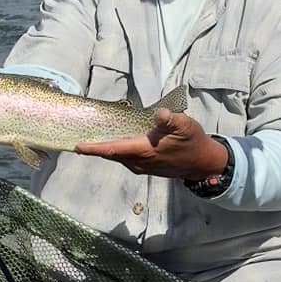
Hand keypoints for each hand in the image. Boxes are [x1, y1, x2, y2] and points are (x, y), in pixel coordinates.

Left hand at [75, 109, 227, 180]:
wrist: (203, 162)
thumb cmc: (193, 141)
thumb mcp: (185, 126)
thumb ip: (171, 120)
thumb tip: (160, 114)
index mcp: (144, 151)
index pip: (113, 150)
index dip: (94, 148)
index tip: (77, 146)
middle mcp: (139, 162)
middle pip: (110, 154)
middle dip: (93, 148)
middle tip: (77, 138)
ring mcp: (142, 166)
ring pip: (117, 157)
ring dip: (104, 149)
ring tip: (89, 138)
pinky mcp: (145, 167)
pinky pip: (124, 158)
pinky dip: (114, 151)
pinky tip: (111, 142)